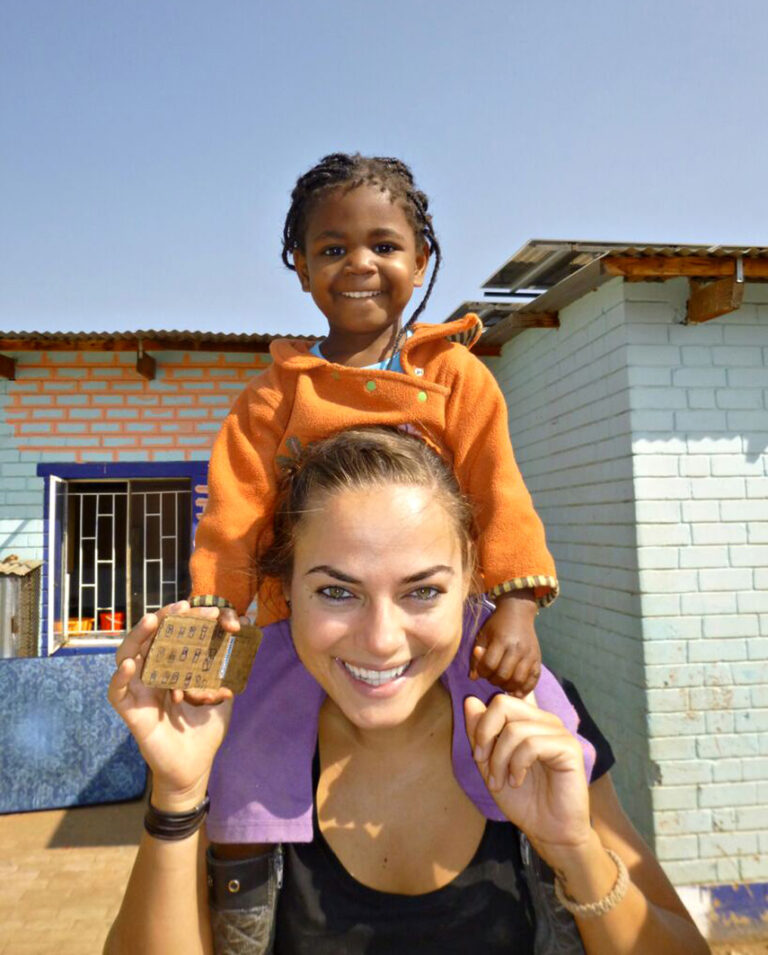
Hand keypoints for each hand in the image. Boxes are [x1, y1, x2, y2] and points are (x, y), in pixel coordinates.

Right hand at [108, 603, 233, 802]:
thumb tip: (245, 634)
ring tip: (151, 621)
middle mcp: (152, 674)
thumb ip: (227, 667)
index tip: (211, 611)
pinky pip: (117, 692)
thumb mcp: (221, 693)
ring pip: (127, 657)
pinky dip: (120, 677)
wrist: (195, 767)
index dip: (189, 620)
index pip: (174, 634)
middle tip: (181, 606)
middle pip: (150, 639)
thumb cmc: (205, 730)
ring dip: (137, 637)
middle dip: (164, 619)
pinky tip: (131, 664)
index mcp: (171, 667)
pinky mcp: (130, 712)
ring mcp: (139, 692)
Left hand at [464, 694, 591, 858]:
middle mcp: (544, 720)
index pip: (499, 701)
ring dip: (500, 759)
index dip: (481, 725)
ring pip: (515, 729)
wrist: (548, 831)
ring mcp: (559, 732)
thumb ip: (480, 734)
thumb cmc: (522, 800)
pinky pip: (532, 744)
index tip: (478, 756)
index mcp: (528, 720)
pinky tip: (517, 781)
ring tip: (501, 781)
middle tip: (482, 763)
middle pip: (504, 704)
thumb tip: (470, 701)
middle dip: (486, 735)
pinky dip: (517, 765)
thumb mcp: (489, 765)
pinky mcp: (569, 748)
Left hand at [470, 592, 540, 694]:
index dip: (482, 672)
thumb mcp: (483, 635)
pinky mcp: (538, 659)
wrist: (518, 612)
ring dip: (507, 686)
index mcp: (502, 640)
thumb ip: (477, 657)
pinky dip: (525, 688)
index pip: (489, 665)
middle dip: (493, 680)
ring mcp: (530, 654)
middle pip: (503, 675)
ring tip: (502, 682)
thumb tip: (473, 678)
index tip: (481, 670)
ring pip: (518, 680)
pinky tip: (516, 690)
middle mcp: (517, 648)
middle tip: (491, 676)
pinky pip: (533, 680)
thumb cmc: (497, 624)